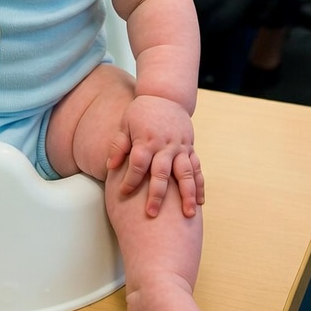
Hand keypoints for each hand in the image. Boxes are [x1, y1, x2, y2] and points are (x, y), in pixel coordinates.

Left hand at [106, 94, 203, 217]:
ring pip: (186, 174)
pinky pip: (197, 169)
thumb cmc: (141, 112)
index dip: (130, 180)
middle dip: (157, 195)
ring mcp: (180, 148)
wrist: (166, 96)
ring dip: (187, 194)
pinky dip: (200, 186)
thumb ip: (119, 145)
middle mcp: (165, 145)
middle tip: (152, 214)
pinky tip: (200, 203)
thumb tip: (110, 165)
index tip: (123, 194)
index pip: (138, 164)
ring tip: (188, 214)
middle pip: (161, 173)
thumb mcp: (125, 124)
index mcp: (147, 140)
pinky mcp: (190, 149)